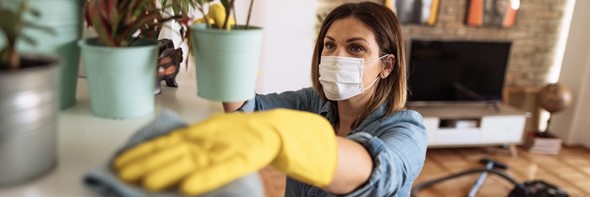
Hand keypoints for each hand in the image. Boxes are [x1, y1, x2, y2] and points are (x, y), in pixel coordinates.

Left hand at [113, 109, 337, 195]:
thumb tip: (159, 156)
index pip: (165, 141)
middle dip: (146, 163)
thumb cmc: (240, 136)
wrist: (276, 129)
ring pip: (192, 160)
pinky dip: (205, 178)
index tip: (119, 162)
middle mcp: (207, 139)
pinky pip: (222, 170)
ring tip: (145, 183)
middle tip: (122, 174)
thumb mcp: (212, 136)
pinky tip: (188, 188)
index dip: (142, 152)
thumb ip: (190, 145)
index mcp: (199, 133)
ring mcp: (225, 148)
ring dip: (168, 170)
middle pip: (173, 151)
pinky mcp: (242, 159)